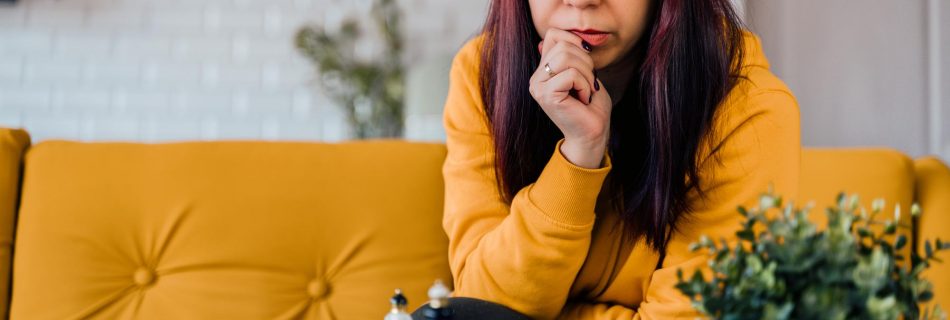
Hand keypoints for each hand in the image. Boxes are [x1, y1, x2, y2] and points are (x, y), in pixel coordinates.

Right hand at [529, 29, 612, 168]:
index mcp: (542, 70)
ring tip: (586, 90)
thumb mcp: (583, 71)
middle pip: (563, 45)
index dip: (575, 42)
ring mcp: (538, 87)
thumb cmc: (591, 106)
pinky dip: (584, 85)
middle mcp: (535, 78)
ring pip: (566, 57)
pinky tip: (583, 99)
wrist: (593, 134)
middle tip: (589, 82)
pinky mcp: (546, 95)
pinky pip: (570, 74)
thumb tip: (552, 36)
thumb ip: (570, 54)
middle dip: (586, 61)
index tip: (586, 64)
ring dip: (586, 73)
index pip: (553, 34)